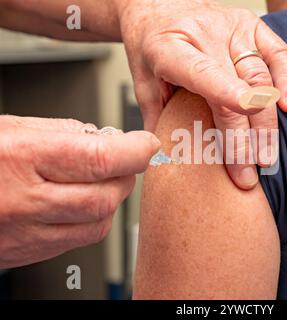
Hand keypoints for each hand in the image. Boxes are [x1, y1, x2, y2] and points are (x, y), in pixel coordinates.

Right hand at [0, 116, 159, 267]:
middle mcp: (24, 200)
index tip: (147, 145)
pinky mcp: (26, 252)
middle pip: (106, 197)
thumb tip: (104, 139)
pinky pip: (78, 240)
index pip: (100, 159)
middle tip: (125, 162)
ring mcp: (25, 233)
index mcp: (21, 157)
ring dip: (112, 200)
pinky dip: (92, 220)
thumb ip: (62, 132)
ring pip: (98, 224)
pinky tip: (80, 202)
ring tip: (101, 181)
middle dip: (126, 177)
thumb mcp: (11, 127)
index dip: (135, 152)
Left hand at [116, 0, 286, 188]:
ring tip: (266, 155)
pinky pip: (279, 53)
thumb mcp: (142, 83)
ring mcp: (232, 27)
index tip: (245, 133)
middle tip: (248, 174)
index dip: (228, 102)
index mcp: (170, 48)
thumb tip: (167, 162)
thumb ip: (157, 119)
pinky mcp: (251, 24)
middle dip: (247, 137)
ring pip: (261, 77)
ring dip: (267, 122)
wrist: (160, 8)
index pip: (205, 76)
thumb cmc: (151, 48)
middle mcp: (205, 34)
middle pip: (238, 88)